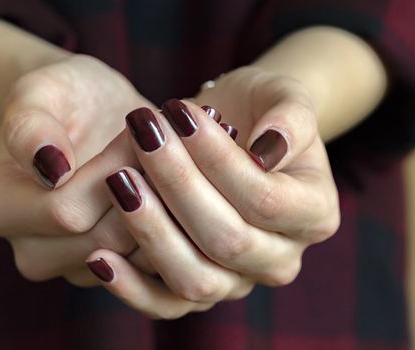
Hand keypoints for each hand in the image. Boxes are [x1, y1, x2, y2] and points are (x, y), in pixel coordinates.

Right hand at [0, 54, 154, 285]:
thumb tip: (52, 169)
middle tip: (166, 145)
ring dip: (164, 207)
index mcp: (0, 211)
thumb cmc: (65, 98)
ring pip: (135, 255)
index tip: (140, 131)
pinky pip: (151, 261)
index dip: (113, 170)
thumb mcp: (42, 91)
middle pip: (105, 239)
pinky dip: (172, 225)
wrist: (90, 115)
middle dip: (143, 188)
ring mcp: (73, 267)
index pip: (67, 211)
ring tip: (172, 162)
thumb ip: (32, 126)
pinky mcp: (111, 271)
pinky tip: (175, 186)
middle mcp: (32, 251)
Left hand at [86, 69, 339, 318]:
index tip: (178, 115)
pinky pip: (166, 304)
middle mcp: (281, 258)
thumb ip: (289, 117)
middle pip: (227, 240)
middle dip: (178, 185)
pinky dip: (131, 287)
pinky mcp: (200, 289)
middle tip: (143, 137)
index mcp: (314, 214)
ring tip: (120, 181)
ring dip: (151, 232)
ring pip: (195, 279)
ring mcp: (239, 281)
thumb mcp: (284, 96)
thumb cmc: (260, 110)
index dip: (219, 161)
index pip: (266, 200)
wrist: (238, 133)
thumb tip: (269, 147)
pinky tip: (100, 256)